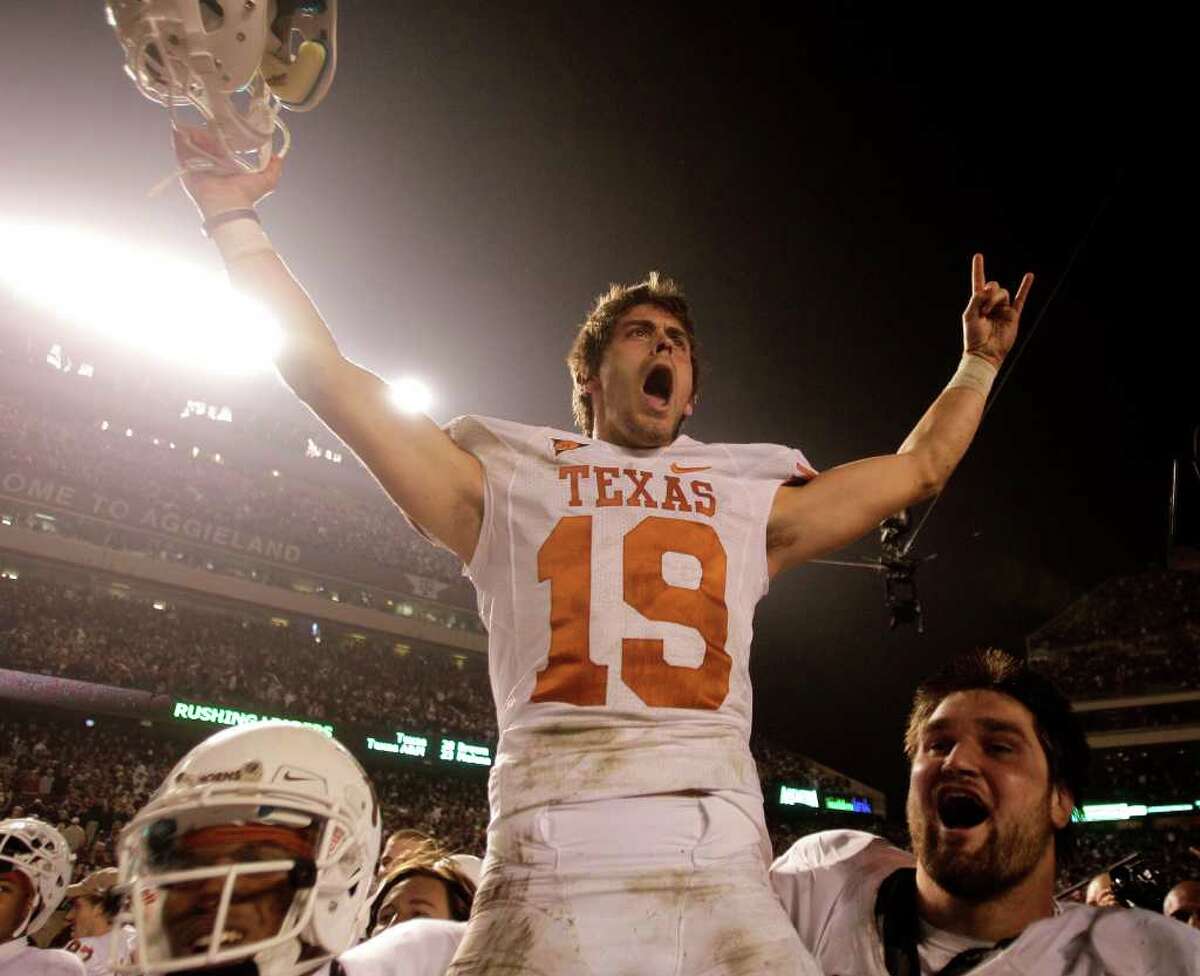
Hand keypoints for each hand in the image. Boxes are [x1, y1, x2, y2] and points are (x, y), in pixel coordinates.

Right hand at [172, 125, 283, 219]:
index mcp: (228, 166)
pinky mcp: (186, 168)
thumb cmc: (246, 195)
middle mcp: (212, 165)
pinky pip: (179, 149)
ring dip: (195, 133)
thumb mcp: (267, 181)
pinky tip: (181, 129)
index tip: (224, 126)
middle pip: (207, 141)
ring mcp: (198, 166)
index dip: (223, 135)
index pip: (222, 145)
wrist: (228, 205)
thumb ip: (274, 169)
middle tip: (211, 127)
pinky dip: (179, 137)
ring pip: (194, 142)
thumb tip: (278, 157)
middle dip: (208, 133)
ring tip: (199, 130)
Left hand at [962, 253, 1032, 367]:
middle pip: (993, 286)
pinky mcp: (1013, 315)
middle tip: (983, 308)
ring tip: (988, 313)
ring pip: (1002, 293)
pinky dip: (1025, 287)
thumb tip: (986, 288)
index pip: (978, 282)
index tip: (978, 256)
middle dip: (988, 294)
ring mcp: (1002, 308)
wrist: (985, 352)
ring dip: (994, 300)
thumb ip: (976, 300)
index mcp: (978, 303)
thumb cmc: (974, 337)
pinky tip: (1029, 276)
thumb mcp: (970, 316)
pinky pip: (1020, 298)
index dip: (978, 269)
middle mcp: (991, 304)